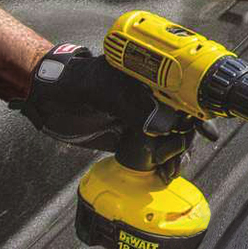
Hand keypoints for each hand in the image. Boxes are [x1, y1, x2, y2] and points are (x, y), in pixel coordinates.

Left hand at [11, 45, 199, 176]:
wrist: (42, 99)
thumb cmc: (68, 82)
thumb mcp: (98, 88)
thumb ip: (128, 103)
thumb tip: (158, 124)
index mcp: (147, 76)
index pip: (182, 94)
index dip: (196, 112)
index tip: (205, 130)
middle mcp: (147, 95)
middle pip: (179, 118)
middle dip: (187, 138)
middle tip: (184, 156)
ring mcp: (138, 115)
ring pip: (168, 136)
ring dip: (175, 153)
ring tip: (174, 169)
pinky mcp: (127, 135)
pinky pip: (151, 149)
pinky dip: (160, 161)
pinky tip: (165, 172)